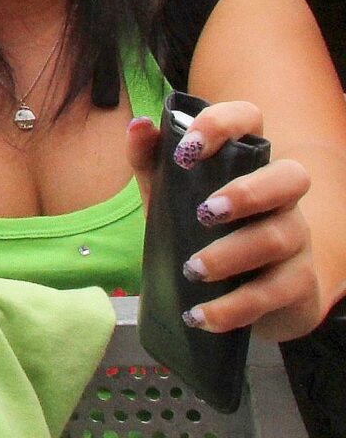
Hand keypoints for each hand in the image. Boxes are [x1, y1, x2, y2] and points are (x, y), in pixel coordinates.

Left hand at [127, 101, 326, 339]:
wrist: (248, 294)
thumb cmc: (204, 231)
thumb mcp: (169, 194)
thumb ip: (151, 161)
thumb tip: (140, 125)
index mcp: (248, 162)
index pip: (252, 121)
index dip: (223, 124)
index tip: (186, 147)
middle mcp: (280, 197)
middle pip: (290, 176)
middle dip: (248, 191)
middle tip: (204, 212)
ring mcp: (296, 239)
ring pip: (279, 237)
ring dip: (232, 254)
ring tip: (192, 270)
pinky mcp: (298, 284)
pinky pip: (274, 292)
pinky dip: (234, 307)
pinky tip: (202, 316)